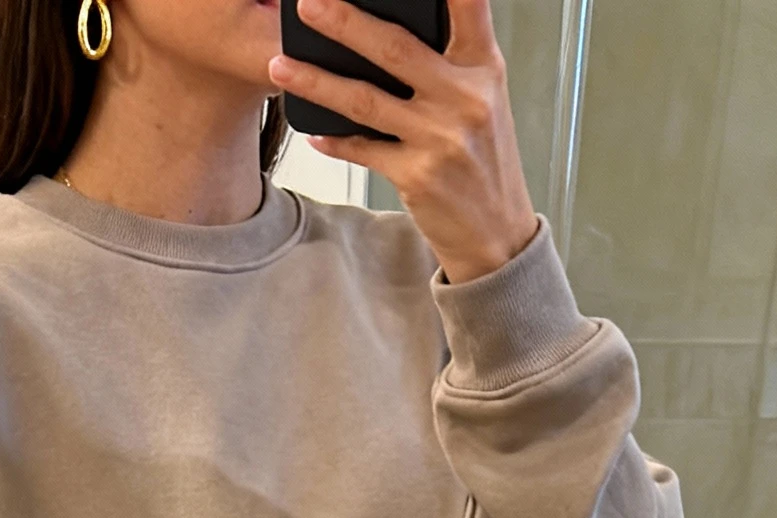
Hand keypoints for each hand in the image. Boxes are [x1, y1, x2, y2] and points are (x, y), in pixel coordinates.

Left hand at [271, 0, 538, 283]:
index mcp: (485, 67)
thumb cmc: (484, 159)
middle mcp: (465, 97)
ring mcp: (440, 138)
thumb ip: (451, 60)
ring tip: (280, 63)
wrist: (496, 234)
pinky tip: (312, 133)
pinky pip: (363, 150)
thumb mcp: (484, 99)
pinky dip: (335, 140)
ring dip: (317, 81)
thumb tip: (390, 27)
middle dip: (345, 21)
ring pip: (366, 100)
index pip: (469, 4)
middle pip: (395, 48)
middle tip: (308, 3)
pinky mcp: (417, 176)